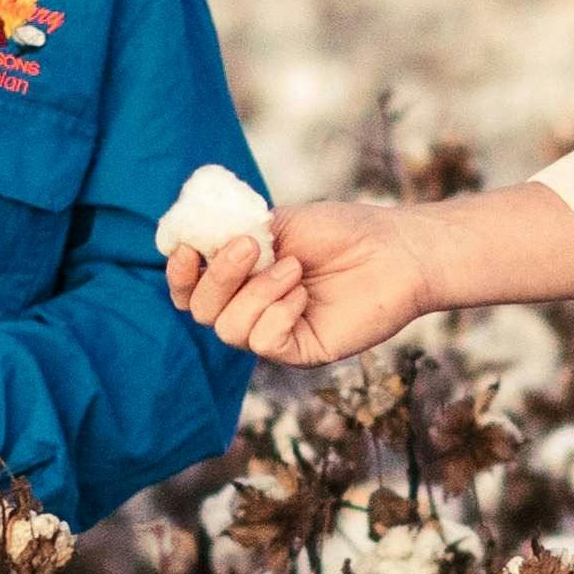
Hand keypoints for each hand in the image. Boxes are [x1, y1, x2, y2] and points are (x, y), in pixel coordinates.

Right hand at [169, 193, 450, 365]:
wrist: (396, 249)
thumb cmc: (343, 232)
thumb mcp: (278, 223)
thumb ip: (233, 231)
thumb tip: (188, 235)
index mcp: (242, 277)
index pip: (189, 289)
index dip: (178, 274)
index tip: (187, 249)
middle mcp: (252, 307)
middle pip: (200, 310)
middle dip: (219, 276)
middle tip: (252, 246)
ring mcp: (275, 332)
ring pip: (229, 329)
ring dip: (256, 293)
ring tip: (294, 269)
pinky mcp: (301, 350)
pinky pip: (263, 343)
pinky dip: (277, 314)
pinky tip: (304, 295)